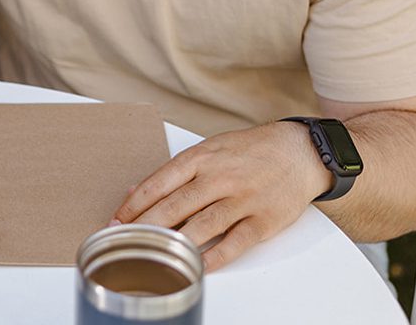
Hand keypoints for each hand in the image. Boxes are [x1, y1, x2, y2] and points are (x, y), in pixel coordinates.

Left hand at [111, 121, 330, 270]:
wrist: (300, 151)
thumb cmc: (250, 151)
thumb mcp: (210, 149)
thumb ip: (175, 171)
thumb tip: (135, 191)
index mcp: (202, 157)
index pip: (159, 183)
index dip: (133, 205)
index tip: (115, 221)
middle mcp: (220, 178)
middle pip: (175, 206)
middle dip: (145, 226)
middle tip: (124, 241)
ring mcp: (243, 200)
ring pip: (201, 226)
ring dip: (174, 243)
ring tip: (151, 254)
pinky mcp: (263, 220)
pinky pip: (235, 243)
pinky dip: (214, 257)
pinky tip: (196, 266)